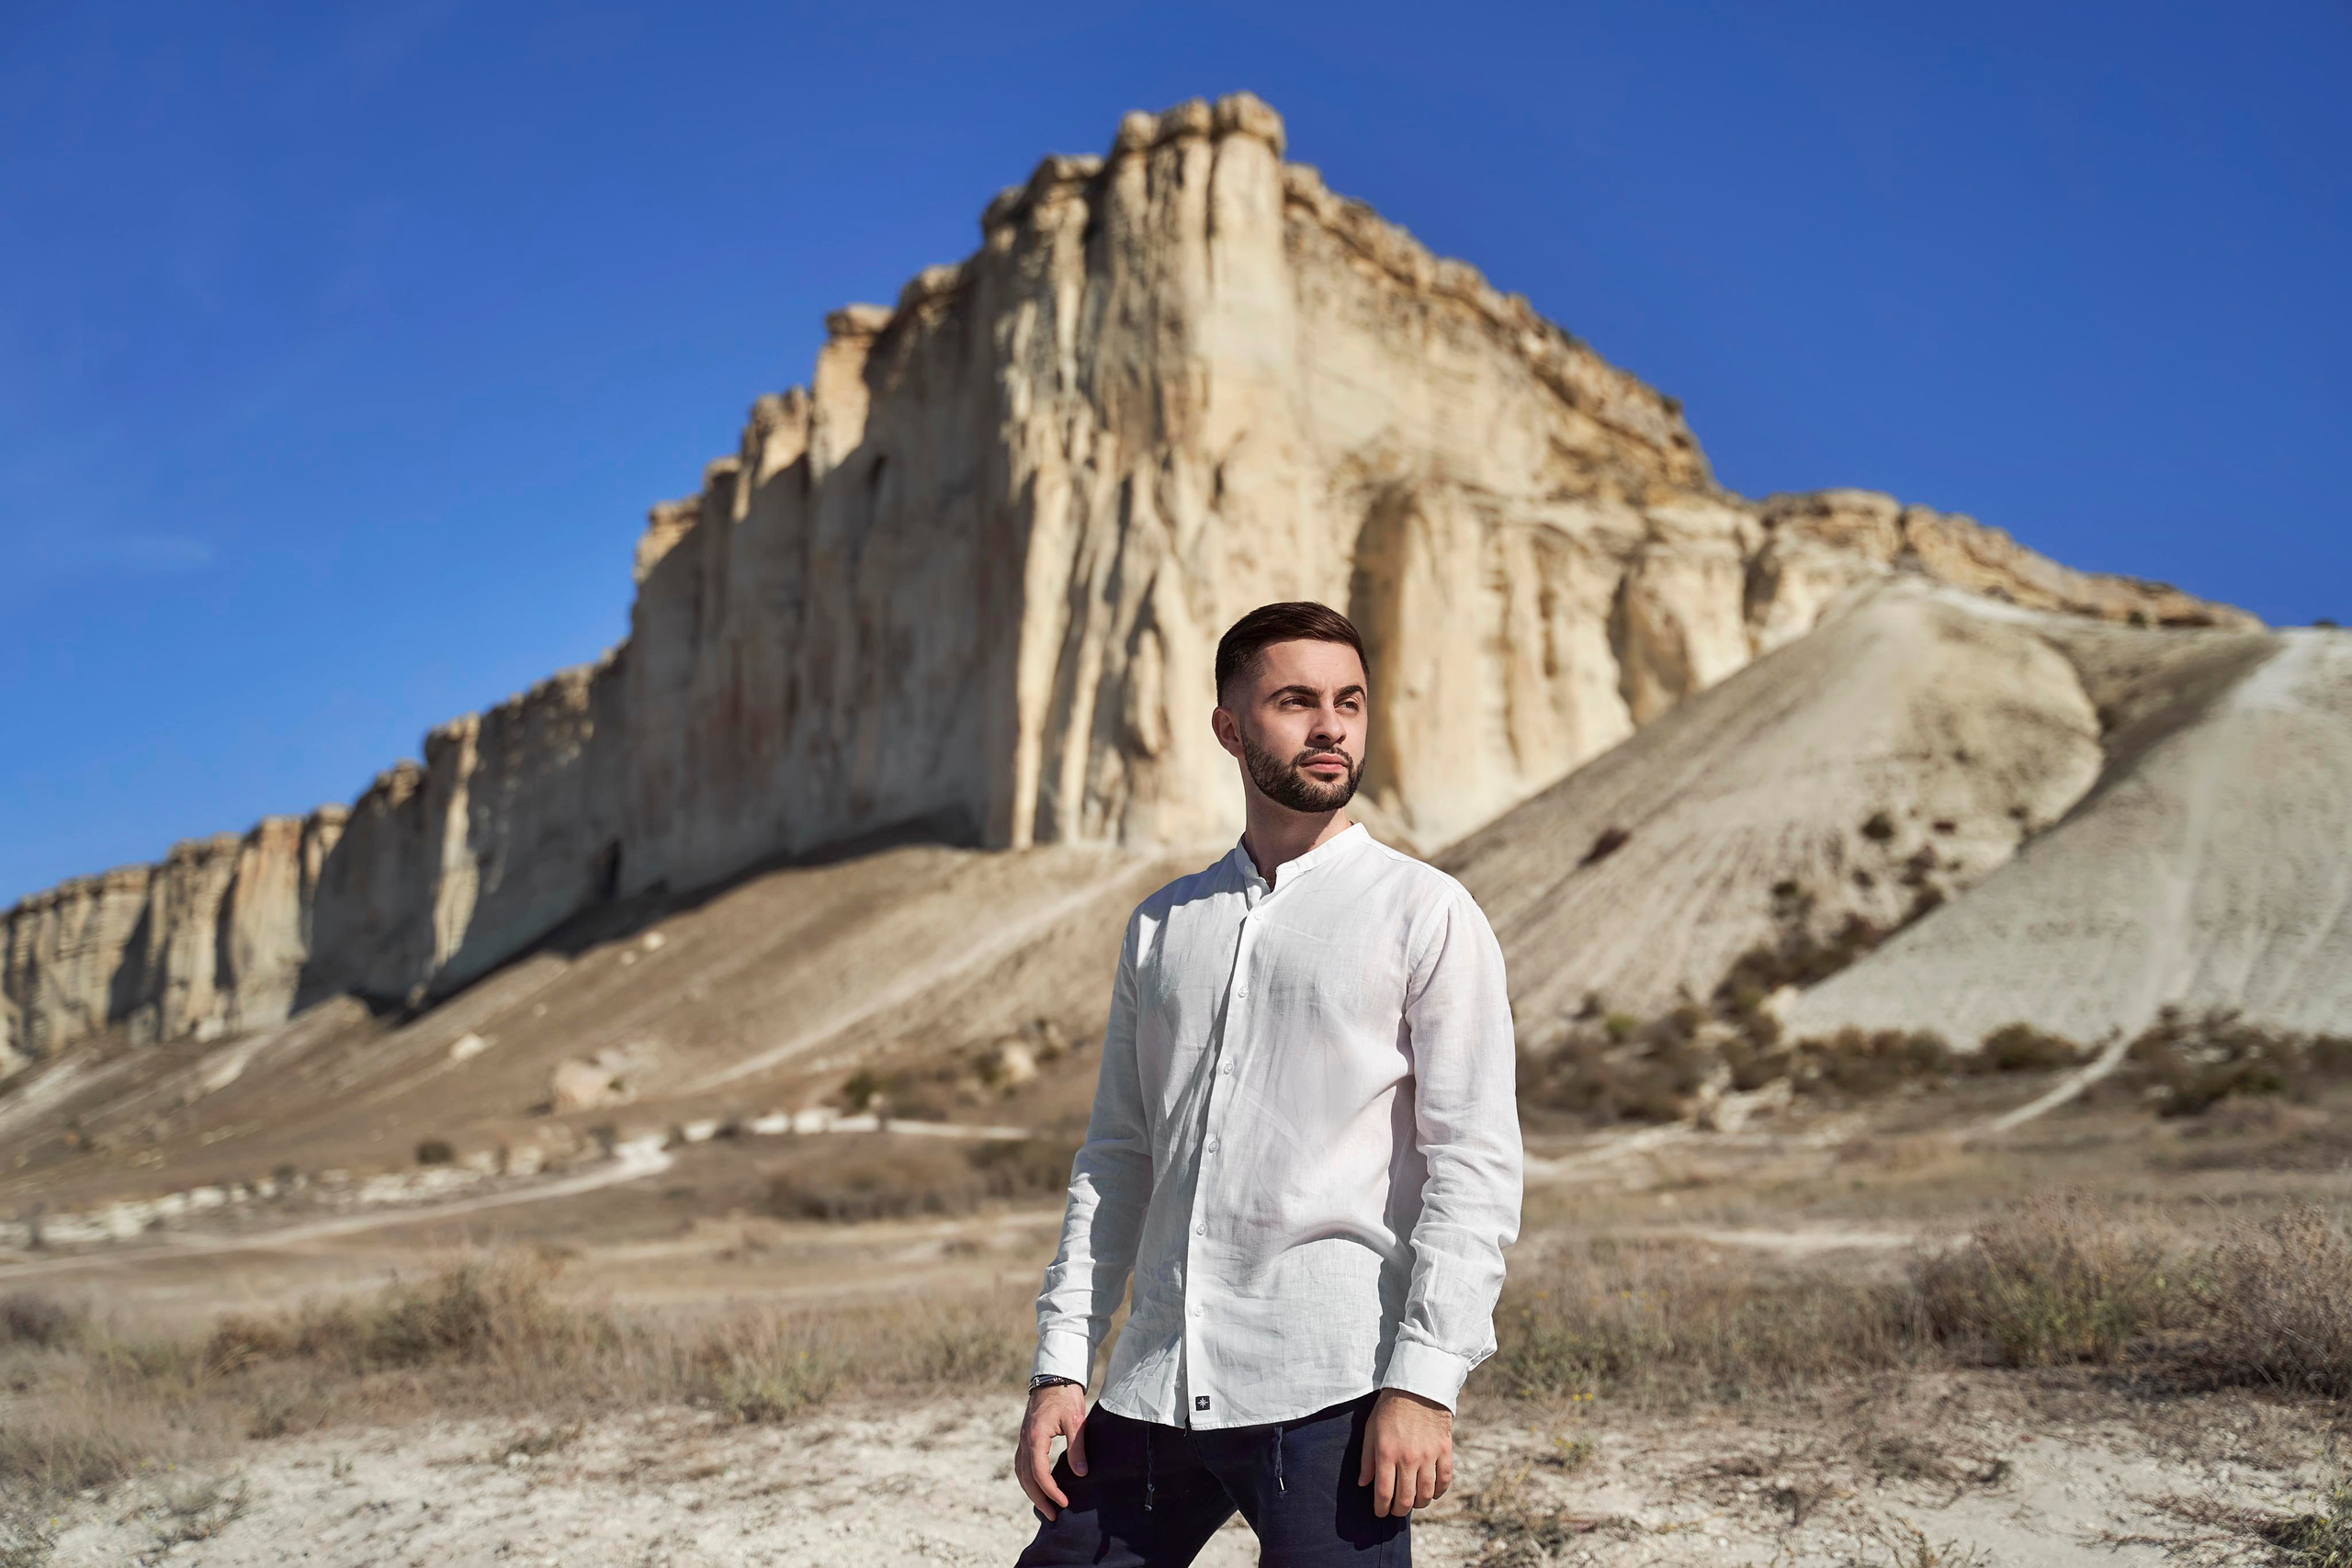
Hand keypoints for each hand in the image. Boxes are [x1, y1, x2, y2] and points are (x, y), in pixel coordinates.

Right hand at [1014, 1382, 1088, 1519]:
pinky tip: (1037, 1487)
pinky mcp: (1025, 1438)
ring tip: (1046, 1507)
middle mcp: (1024, 1440)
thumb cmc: (1066, 1396)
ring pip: (1021, 1472)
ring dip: (1031, 1491)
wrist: (1054, 1377)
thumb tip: (1081, 1474)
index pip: (1039, 1472)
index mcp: (1035, 1436)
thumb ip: (1077, 1448)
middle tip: (1053, 1515)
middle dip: (1039, 1498)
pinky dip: (1028, 1479)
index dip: (1050, 1490)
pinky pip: (1022, 1464)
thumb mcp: (1076, 1421)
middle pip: (1026, 1477)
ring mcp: (1022, 1439)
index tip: (1064, 1502)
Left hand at [1358, 1388, 1452, 1517]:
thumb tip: (1363, 1483)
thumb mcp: (1371, 1430)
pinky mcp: (1444, 1450)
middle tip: (1395, 1510)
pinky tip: (1432, 1492)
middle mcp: (1408, 1457)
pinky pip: (1444, 1480)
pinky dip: (1439, 1491)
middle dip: (1398, 1510)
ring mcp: (1429, 1455)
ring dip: (1419, 1504)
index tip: (1380, 1512)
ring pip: (1426, 1493)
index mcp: (1387, 1453)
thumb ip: (1367, 1459)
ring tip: (1413, 1502)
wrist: (1417, 1387)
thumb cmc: (1389, 1408)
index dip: (1381, 1508)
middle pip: (1406, 1498)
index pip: (1384, 1492)